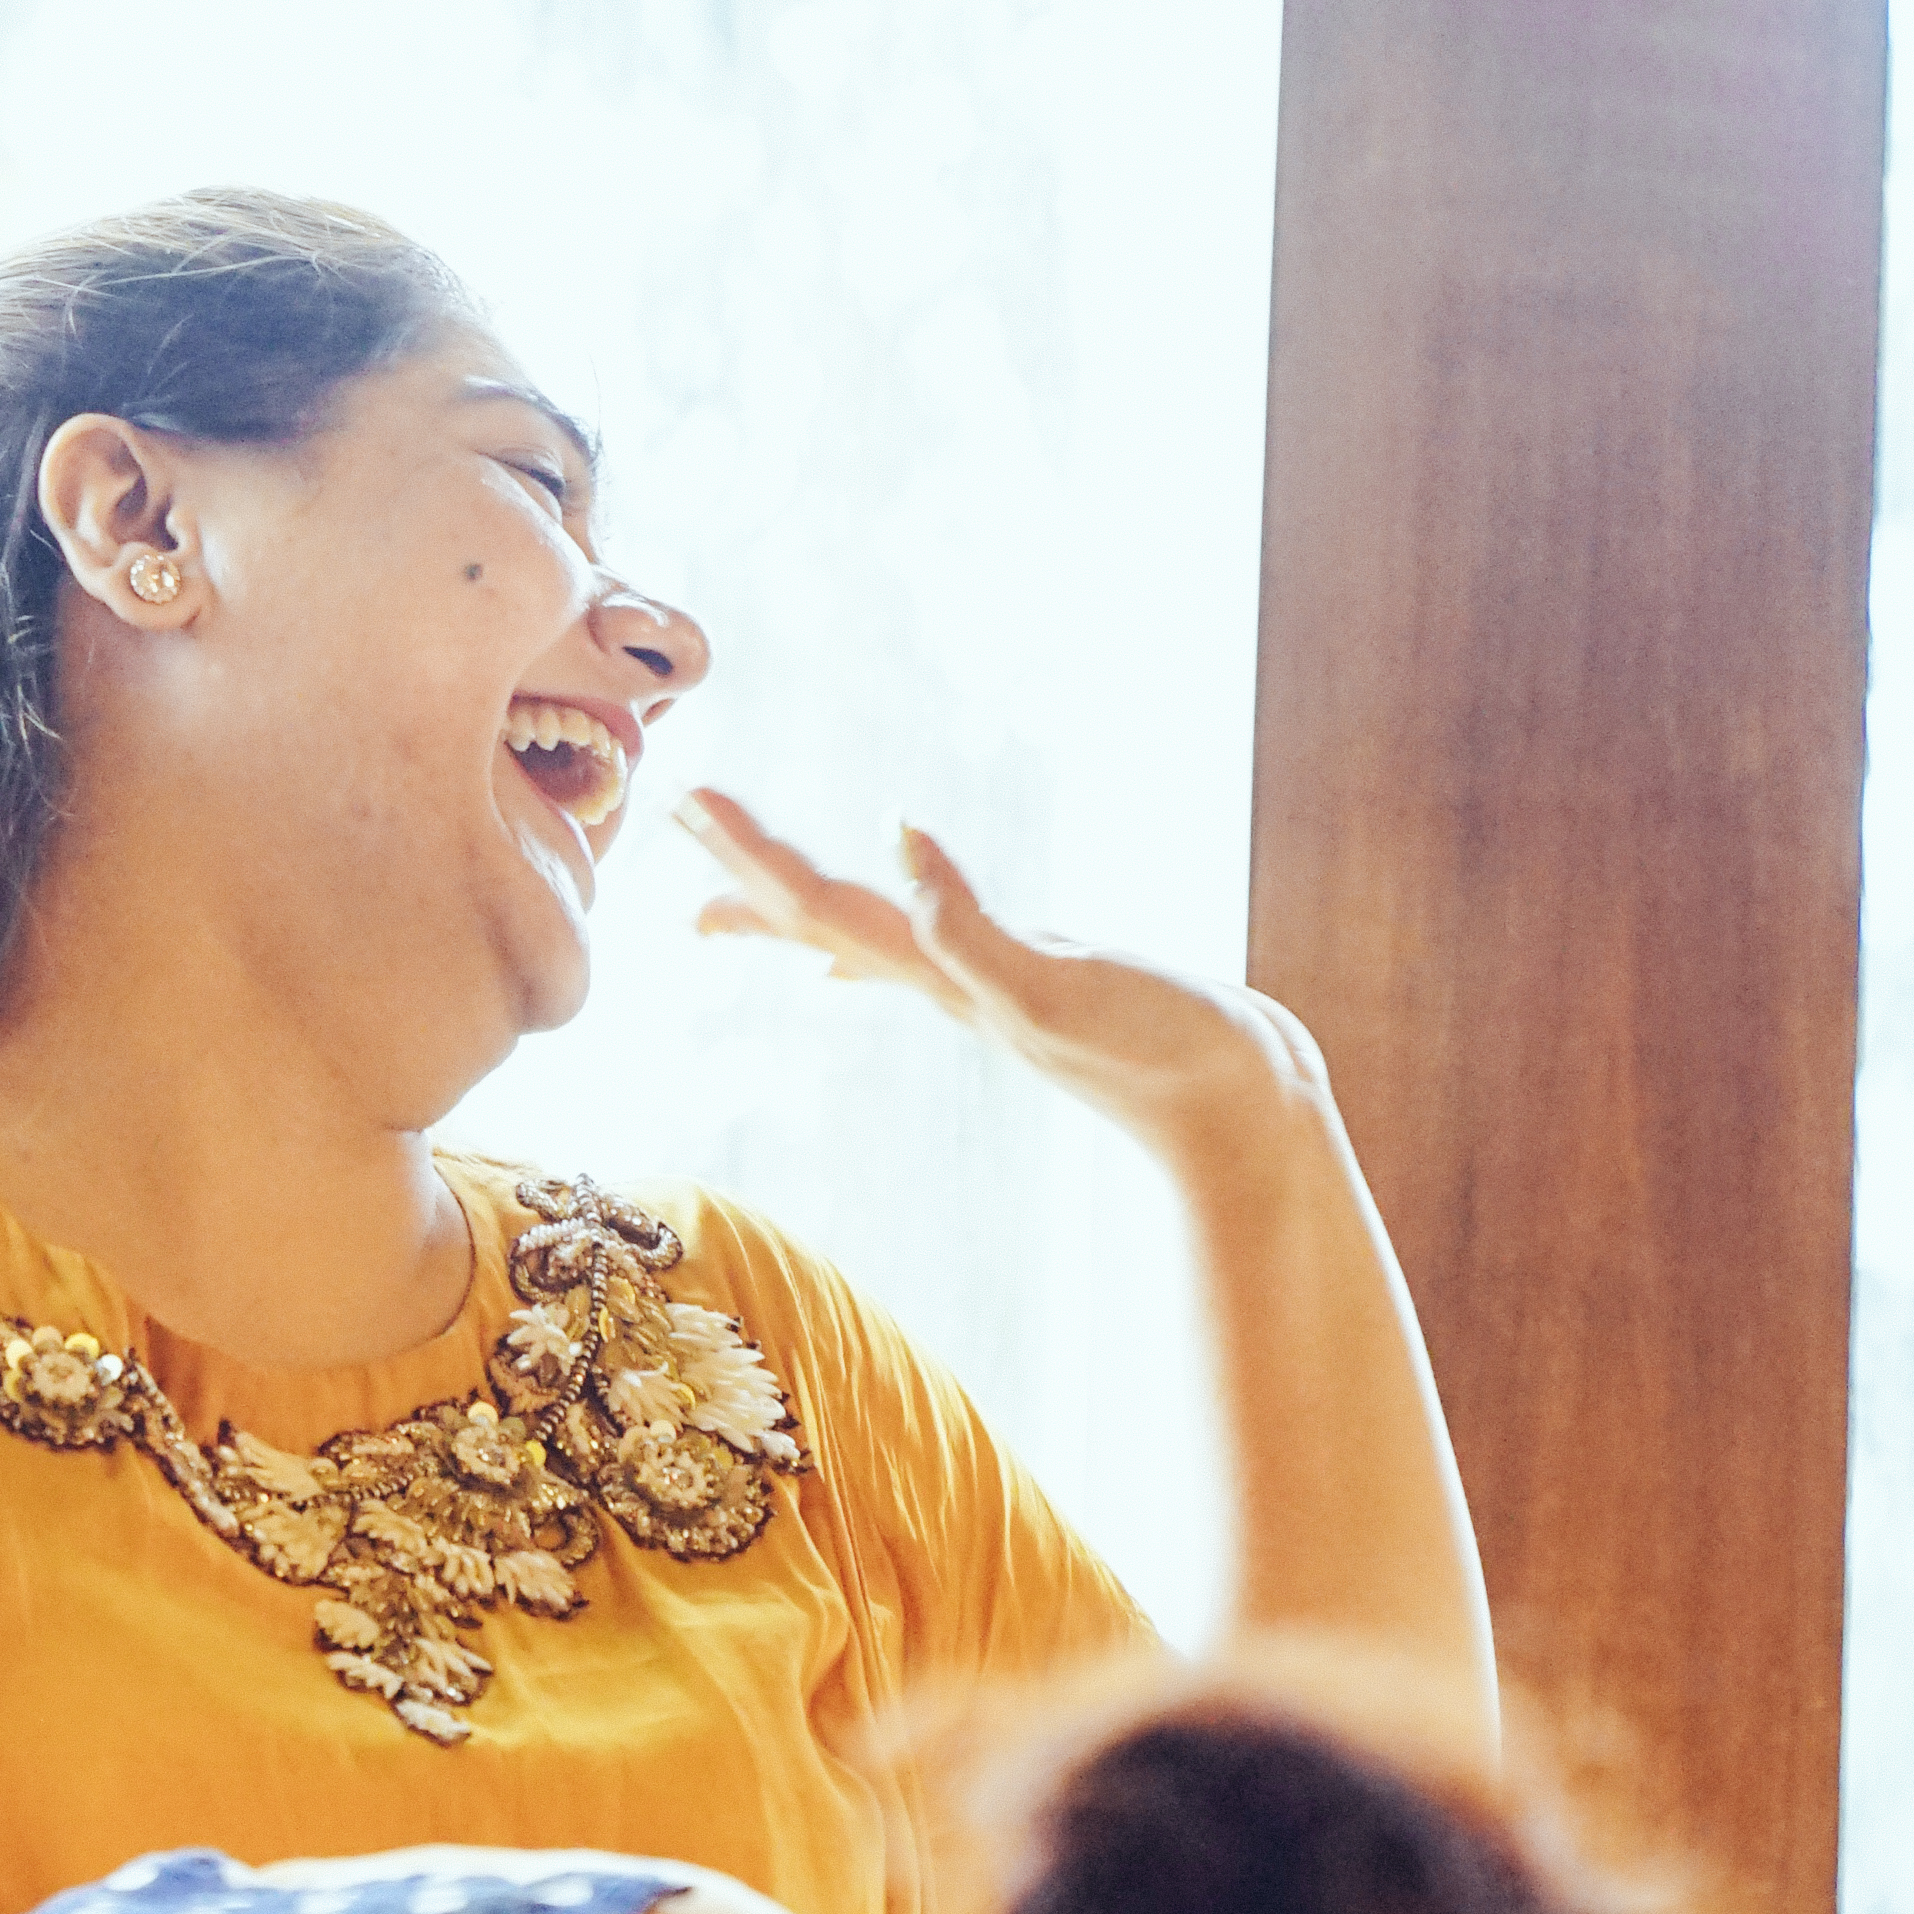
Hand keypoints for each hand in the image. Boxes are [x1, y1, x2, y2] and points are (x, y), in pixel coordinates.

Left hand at [678, 793, 1324, 1177]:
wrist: (1239, 1113)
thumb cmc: (1160, 1051)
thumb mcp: (1056, 981)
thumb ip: (968, 924)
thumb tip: (895, 836)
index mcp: (943, 973)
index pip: (820, 905)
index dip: (752, 853)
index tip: (687, 799)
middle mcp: (948, 983)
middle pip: (819, 919)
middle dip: (745, 869)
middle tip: (674, 815)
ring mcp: (984, 990)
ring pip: (858, 942)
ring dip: (789, 914)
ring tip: (722, 903)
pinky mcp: (1029, 991)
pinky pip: (922, 961)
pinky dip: (869, 952)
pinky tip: (842, 966)